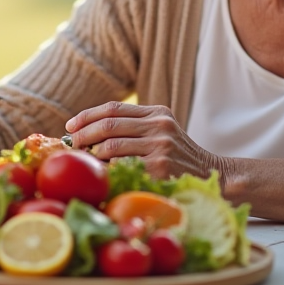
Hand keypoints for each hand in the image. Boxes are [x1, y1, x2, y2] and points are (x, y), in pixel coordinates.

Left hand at [64, 102, 219, 179]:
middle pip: (109, 124)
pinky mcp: (161, 167)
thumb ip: (134, 128)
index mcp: (157, 112)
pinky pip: (123, 167)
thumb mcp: (162, 134)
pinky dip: (107, 170)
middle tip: (71, 144)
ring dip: (92, 155)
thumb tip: (87, 135)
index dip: (87, 116)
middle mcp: (160, 125)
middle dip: (84, 135)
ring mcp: (161, 146)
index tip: (70, 126)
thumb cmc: (178, 159)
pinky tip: (100, 174)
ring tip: (83, 160)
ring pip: (112, 146)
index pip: (114, 108)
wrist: (212, 176)